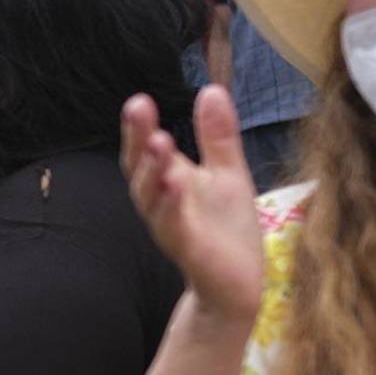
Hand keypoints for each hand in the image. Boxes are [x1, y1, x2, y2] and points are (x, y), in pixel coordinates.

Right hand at [121, 86, 262, 321]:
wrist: (239, 285)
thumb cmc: (227, 229)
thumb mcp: (227, 172)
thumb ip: (216, 135)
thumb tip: (211, 88)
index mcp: (168, 178)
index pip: (144, 147)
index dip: (138, 125)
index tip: (139, 99)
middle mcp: (160, 201)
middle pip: (138, 167)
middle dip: (136, 138)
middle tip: (138, 107)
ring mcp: (171, 226)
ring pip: (151, 197)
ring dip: (152, 169)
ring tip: (160, 142)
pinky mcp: (188, 251)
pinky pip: (174, 227)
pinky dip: (172, 206)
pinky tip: (176, 184)